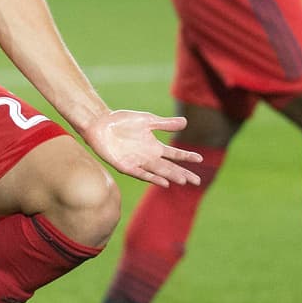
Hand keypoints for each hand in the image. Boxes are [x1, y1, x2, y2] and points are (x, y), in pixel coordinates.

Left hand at [83, 110, 203, 187]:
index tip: (200, 159)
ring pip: (159, 172)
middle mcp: (148, 156)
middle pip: (169, 167)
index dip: (187, 157)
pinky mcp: (126, 166)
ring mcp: (138, 162)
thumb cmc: (123, 121)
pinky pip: (141, 174)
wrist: (101, 124)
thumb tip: (185, 122)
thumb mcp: (147, 120)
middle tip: (197, 181)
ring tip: (184, 181)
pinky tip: (163, 182)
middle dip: (183, 173)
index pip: (174, 154)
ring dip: (171, 176)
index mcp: (154, 146)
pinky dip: (152, 178)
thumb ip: (165, 124)